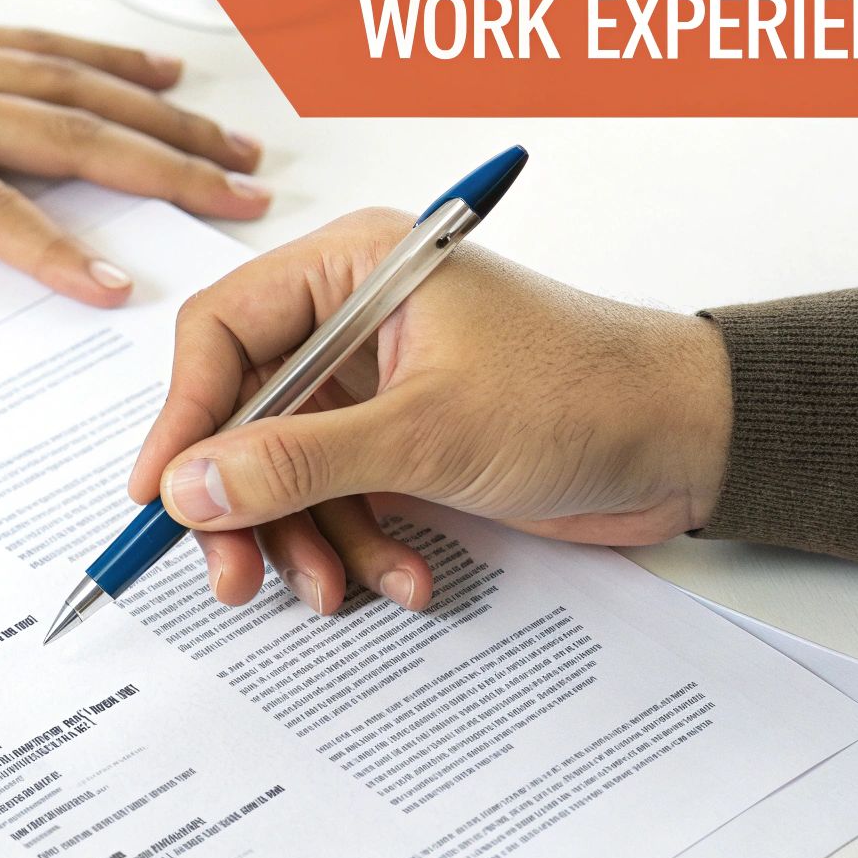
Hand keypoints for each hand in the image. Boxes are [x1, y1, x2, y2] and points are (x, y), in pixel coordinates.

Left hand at [0, 0, 269, 323]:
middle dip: (165, 172)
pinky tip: (151, 75)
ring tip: (230, 146)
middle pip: (70, 134)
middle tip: (237, 201)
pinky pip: (41, 44)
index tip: (118, 288)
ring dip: (161, 118)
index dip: (57, 251)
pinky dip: (106, 60)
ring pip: (75, 84)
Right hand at [129, 208, 731, 613]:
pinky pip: (341, 496)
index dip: (183, 416)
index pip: (222, 332)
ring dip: (307, 539)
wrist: (695, 443)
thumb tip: (189, 486)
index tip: (162, 495)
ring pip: (288, 468)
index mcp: (352, 267)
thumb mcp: (428, 434)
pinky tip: (401, 578)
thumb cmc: (585, 396)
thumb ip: (298, 462)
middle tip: (235, 574)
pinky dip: (360, 544)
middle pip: (245, 412)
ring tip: (340, 590)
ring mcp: (376, 383)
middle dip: (243, 503)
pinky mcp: (403, 438)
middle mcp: (352, 318)